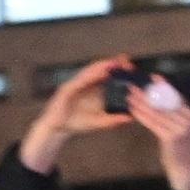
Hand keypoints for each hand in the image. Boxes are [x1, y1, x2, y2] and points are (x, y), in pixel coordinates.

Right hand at [18, 58, 124, 174]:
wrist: (58, 129)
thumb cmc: (78, 123)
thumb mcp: (100, 121)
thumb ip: (114, 119)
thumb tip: (131, 118)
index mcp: (93, 90)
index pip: (107, 76)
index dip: (118, 70)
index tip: (131, 67)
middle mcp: (85, 84)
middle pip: (99, 70)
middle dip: (112, 64)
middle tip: (126, 60)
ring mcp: (75, 85)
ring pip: (89, 72)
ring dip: (101, 66)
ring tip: (113, 62)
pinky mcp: (66, 89)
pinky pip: (78, 80)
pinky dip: (88, 76)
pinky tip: (97, 73)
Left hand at [137, 91, 189, 189]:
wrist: (183, 166)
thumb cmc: (183, 145)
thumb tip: (188, 93)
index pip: (178, 97)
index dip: (165, 86)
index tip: (154, 76)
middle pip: (164, 104)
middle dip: (147, 94)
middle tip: (134, 86)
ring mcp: (181, 130)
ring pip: (156, 112)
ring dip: (141, 103)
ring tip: (129, 96)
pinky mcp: (170, 138)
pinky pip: (152, 123)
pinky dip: (141, 115)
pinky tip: (132, 110)